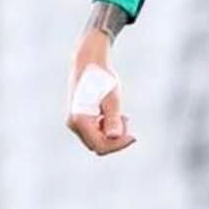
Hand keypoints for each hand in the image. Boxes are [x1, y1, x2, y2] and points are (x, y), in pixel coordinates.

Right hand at [65, 29, 135, 155]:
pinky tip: (116, 115)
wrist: (89, 62)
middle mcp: (73, 124)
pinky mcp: (79, 119)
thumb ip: (113, 118)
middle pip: (97, 145)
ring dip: (111, 132)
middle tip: (127, 119)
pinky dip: (106, 127)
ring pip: (96, 140)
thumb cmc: (102, 78)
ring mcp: (75, 123)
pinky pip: (94, 132)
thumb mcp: (112, 98)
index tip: (134, 137)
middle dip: (115, 138)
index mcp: (79, 120)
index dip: (118, 144)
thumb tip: (114, 137)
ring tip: (122, 115)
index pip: (100, 145)